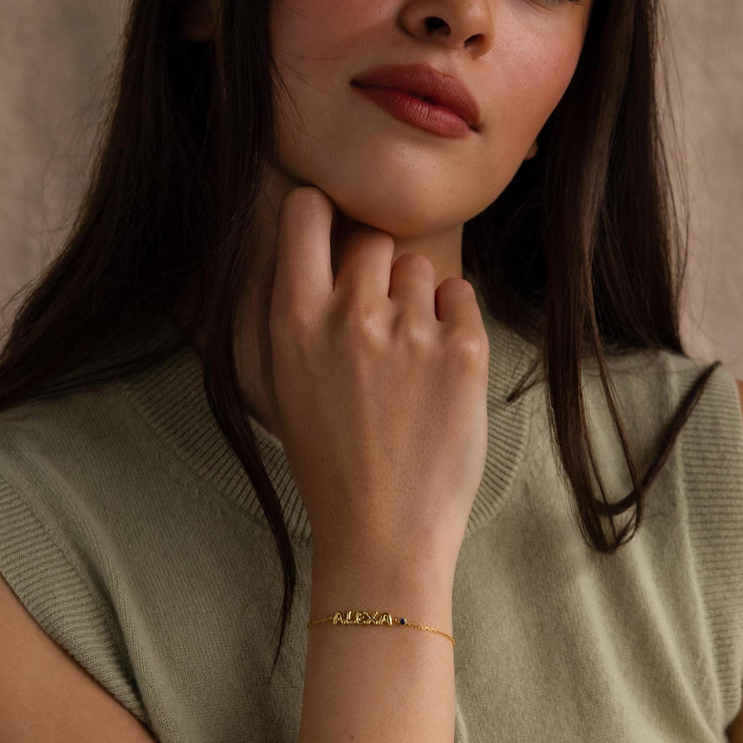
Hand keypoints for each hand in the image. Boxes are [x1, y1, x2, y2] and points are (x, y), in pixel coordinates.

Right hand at [267, 186, 489, 564]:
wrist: (383, 532)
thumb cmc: (327, 464)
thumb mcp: (279, 387)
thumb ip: (287, 313)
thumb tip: (306, 248)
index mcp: (293, 320)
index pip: (306, 210)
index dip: (321, 214)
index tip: (332, 235)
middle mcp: (349, 314)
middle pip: (372, 238)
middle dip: (375, 270)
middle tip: (377, 325)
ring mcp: (411, 331)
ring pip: (419, 268)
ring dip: (416, 301)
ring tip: (407, 362)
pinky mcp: (464, 351)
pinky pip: (461, 296)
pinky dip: (453, 323)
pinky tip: (437, 371)